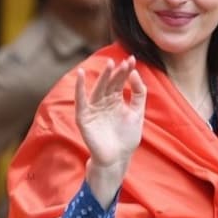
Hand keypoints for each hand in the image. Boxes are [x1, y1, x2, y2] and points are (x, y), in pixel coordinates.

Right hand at [75, 57, 146, 171]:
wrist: (117, 158)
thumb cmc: (127, 138)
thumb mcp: (138, 113)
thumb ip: (139, 93)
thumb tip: (135, 73)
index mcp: (115, 100)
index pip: (119, 81)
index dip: (126, 71)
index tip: (132, 59)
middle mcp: (103, 102)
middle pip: (109, 83)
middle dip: (116, 72)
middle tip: (122, 62)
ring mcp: (93, 109)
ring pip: (98, 89)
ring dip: (103, 77)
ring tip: (110, 64)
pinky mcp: (84, 117)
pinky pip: (81, 101)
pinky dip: (79, 88)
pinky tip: (81, 75)